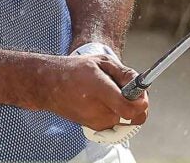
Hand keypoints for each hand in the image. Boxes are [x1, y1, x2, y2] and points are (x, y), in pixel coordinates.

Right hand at [31, 54, 149, 130]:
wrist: (48, 86)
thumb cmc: (73, 70)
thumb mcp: (101, 61)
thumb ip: (125, 72)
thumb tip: (141, 84)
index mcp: (100, 90)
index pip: (130, 109)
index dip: (141, 103)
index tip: (140, 94)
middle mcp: (98, 110)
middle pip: (133, 116)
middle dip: (134, 103)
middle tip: (125, 90)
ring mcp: (96, 122)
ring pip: (125, 119)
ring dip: (123, 107)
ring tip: (107, 93)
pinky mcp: (94, 128)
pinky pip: (115, 122)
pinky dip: (114, 112)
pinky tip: (101, 100)